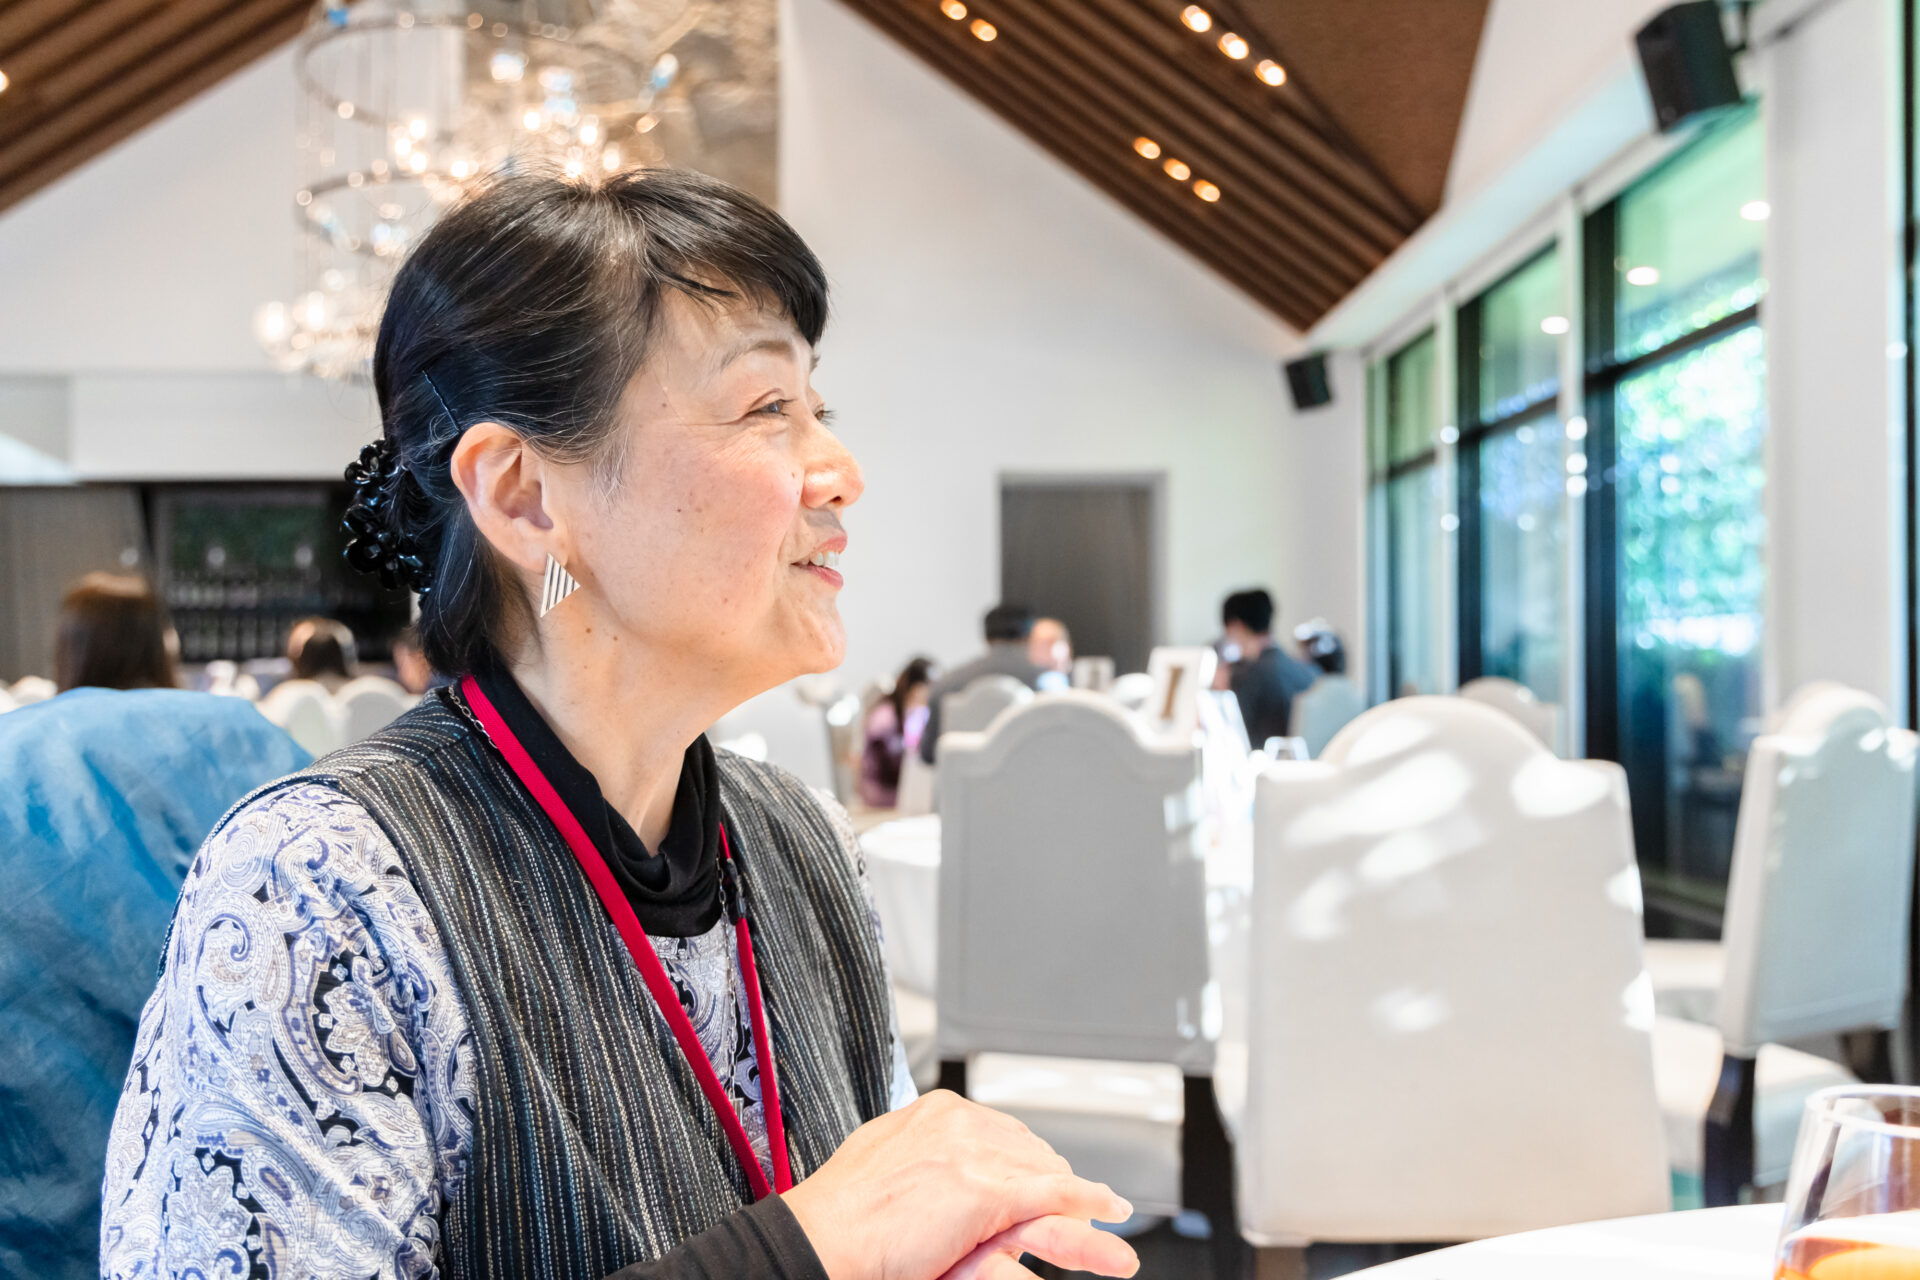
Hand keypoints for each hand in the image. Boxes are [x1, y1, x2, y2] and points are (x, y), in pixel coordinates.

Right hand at [783, 1090, 1138, 1279]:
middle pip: (1030, 1148)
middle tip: (1072, 1200)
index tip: (1037, 1173)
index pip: (1001, 1129)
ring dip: (1077, 1194)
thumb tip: (932, 1158)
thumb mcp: (884, 1155)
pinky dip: (1089, 1201)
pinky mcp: (989, 1193)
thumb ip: (919, 1151)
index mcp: (936, 1112)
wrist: (825, 1237)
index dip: (1024, 1158)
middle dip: (1050, 1176)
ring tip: (1104, 1211)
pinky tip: (1110, 1209)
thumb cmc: (841, 1212)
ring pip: (1046, 1171)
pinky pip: (1055, 1194)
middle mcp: (961, 1125)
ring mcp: (977, 1157)